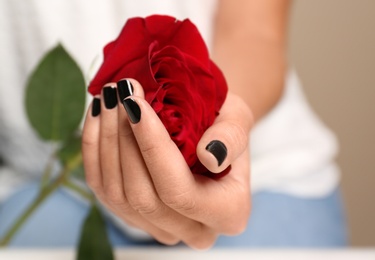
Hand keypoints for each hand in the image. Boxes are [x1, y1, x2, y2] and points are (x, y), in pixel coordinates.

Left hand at [82, 79, 252, 248]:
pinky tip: (97, 116)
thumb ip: (232, 137)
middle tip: (118, 93)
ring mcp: (159, 227)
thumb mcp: (238, 120)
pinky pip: (102, 188)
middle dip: (124, 141)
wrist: (208, 133)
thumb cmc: (223, 125)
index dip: (152, 148)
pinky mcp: (132, 216)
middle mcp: (194, 229)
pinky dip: (94, 149)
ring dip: (107, 141)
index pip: (180, 191)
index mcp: (229, 213)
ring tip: (108, 98)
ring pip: (117, 194)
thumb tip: (209, 156)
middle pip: (143, 196)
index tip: (136, 103)